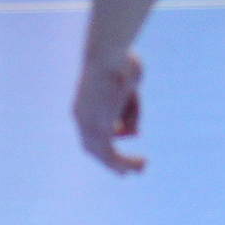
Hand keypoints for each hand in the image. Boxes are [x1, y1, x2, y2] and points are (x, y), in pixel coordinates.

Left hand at [74, 50, 145, 173]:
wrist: (108, 54)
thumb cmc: (121, 61)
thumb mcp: (129, 87)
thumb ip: (129, 112)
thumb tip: (133, 133)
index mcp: (86, 103)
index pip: (93, 129)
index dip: (112, 137)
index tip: (133, 137)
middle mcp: (82, 117)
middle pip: (93, 146)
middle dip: (111, 160)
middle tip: (128, 171)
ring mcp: (88, 124)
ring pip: (102, 154)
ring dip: (121, 165)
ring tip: (142, 168)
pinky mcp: (99, 129)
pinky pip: (111, 155)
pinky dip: (125, 162)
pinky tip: (141, 163)